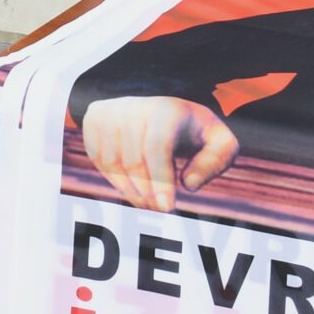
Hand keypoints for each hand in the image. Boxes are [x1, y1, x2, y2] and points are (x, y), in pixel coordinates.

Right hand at [78, 96, 239, 212]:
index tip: (167, 208)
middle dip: (147, 193)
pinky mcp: (95, 120)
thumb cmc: (194, 130)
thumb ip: (215, 162)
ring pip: (112, 163)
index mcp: (167, 109)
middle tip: (161, 210)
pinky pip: (99, 160)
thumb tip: (189, 185)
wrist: (161, 103)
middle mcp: (134, 106)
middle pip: (132, 160)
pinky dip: (115, 179)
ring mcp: (110, 112)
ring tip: (149, 202)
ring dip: (130, 191)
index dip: (160, 180)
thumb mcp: (218, 141)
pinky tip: (133, 186)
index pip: (157, 147)